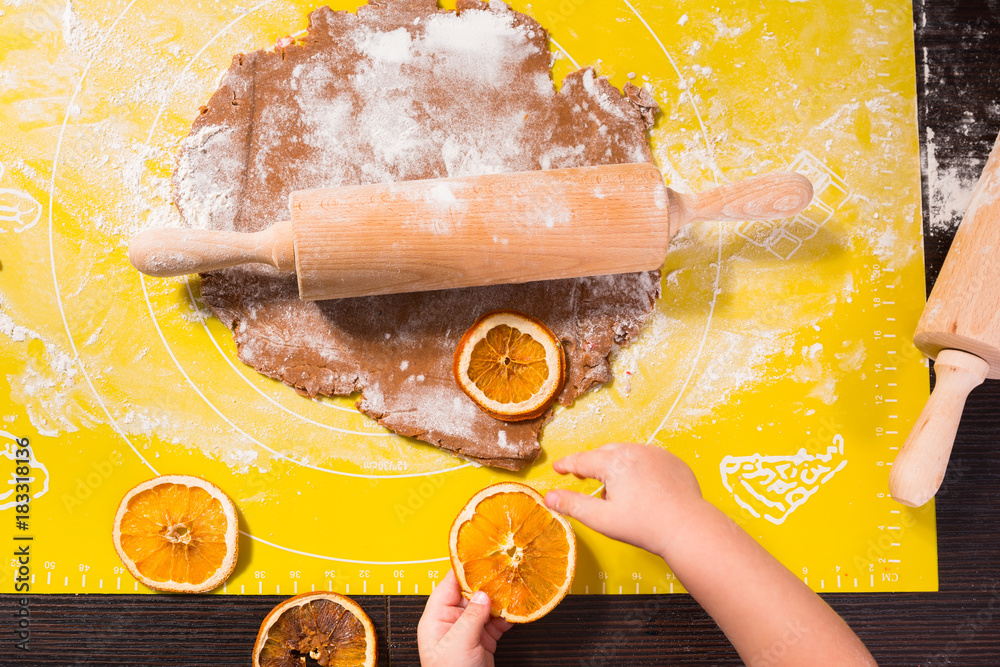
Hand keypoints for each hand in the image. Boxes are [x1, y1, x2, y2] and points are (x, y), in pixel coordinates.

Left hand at [417, 570, 512, 666]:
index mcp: (437, 618)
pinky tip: (514, 610)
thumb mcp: (459, 642)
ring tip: (511, 589)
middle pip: (470, 594)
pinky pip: (496, 622)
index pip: (448, 586)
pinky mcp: (483, 640)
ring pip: (485, 607)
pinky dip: (506, 616)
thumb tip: (483, 595)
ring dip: (499, 600)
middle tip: (502, 572)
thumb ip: (472, 616)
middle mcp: (452, 622)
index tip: (478, 558)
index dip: (463, 571)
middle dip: (486, 584)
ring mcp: (468, 631)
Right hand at [544, 443, 705, 556]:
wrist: (688, 528)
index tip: (558, 467)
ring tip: (615, 490)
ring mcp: (656, 453)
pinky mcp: (672, 461)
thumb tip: (549, 497)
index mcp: (614, 462)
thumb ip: (573, 505)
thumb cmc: (646, 526)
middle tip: (583, 477)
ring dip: (616, 466)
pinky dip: (639, 468)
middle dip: (592, 464)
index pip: (582, 460)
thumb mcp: (602, 519)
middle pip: (604, 453)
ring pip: (626, 454)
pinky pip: (648, 459)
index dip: (567, 465)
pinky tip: (641, 488)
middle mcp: (635, 450)